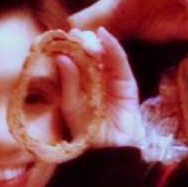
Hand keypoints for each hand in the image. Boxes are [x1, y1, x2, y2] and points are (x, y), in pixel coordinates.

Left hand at [57, 27, 141, 148]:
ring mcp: (113, 79)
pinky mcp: (127, 83)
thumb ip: (68, 81)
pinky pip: (121, 61)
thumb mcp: (71, 104)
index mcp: (80, 82)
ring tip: (86, 38)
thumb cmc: (85, 131)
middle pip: (90, 53)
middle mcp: (96, 77)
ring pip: (105, 54)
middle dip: (82, 42)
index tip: (60, 35)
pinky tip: (104, 36)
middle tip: (74, 35)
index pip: (75, 58)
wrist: (107, 151)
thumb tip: (60, 56)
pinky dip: (114, 47)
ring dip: (95, 42)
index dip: (69, 45)